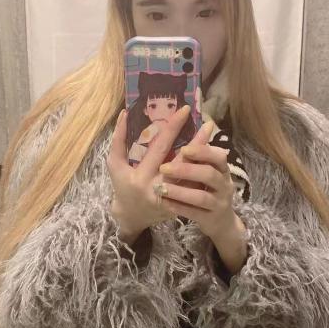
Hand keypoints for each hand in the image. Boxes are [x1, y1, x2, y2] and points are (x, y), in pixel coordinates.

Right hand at [107, 104, 215, 237]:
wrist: (131, 217)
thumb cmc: (122, 186)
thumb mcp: (115, 165)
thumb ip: (118, 140)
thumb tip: (125, 113)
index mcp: (141, 176)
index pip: (160, 147)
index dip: (172, 128)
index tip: (185, 110)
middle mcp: (158, 188)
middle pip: (182, 162)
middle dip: (196, 141)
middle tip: (207, 123)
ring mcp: (172, 198)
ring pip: (193, 175)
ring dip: (205, 155)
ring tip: (212, 137)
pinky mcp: (181, 204)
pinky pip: (195, 186)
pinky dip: (204, 170)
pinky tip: (212, 156)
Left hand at [157, 139, 245, 244]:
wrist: (222, 223)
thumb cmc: (211, 190)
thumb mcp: (210, 172)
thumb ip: (203, 154)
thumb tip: (202, 124)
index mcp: (223, 170)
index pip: (218, 157)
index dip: (202, 152)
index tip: (184, 148)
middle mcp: (224, 185)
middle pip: (209, 175)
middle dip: (186, 170)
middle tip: (164, 168)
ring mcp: (219, 204)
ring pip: (201, 197)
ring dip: (180, 191)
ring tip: (161, 188)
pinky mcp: (211, 219)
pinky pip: (196, 214)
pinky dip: (180, 208)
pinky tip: (166, 203)